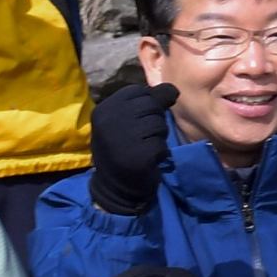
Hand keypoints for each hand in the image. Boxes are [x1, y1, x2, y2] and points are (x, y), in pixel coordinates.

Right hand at [88, 82, 179, 216]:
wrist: (116, 187)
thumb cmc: (125, 148)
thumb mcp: (126, 121)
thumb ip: (146, 102)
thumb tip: (173, 89)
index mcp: (103, 109)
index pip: (138, 91)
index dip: (147, 104)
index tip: (138, 121)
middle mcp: (107, 121)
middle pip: (151, 104)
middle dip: (154, 120)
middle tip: (141, 138)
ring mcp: (120, 138)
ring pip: (158, 123)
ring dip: (157, 137)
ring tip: (142, 148)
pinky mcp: (136, 156)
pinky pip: (161, 144)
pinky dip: (159, 153)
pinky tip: (147, 160)